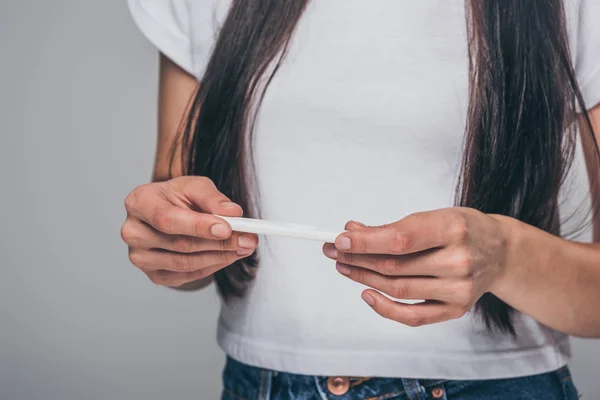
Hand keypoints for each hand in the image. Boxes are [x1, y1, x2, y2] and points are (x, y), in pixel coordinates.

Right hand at [120, 176, 257, 287]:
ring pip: (185, 263)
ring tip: (244, 247)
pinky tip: (228, 256)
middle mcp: (133, 232)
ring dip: (220, 257)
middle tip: (248, 239)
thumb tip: (233, 213)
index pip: (167, 219)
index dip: (198, 226)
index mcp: (139, 202)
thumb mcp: (196, 187)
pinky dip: (212, 267)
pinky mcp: (154, 275)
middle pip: (179, 244)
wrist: (167, 212)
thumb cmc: (178, 197)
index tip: (228, 228)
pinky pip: (187, 276)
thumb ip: (214, 198)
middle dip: (219, 243)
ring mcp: (140, 257)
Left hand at [322, 208, 509, 326]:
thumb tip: (352, 233)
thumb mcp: (433, 216)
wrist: (500, 252)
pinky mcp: (456, 309)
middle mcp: (459, 261)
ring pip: (398, 289)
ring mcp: (459, 289)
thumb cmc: (462, 229)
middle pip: (395, 266)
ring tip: (345, 266)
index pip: (401, 239)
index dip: (366, 242)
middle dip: (358, 259)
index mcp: (453, 229)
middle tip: (335, 252)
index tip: (341, 239)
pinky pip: (413, 316)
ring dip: (364, 278)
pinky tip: (367, 293)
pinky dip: (385, 308)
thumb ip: (394, 227)